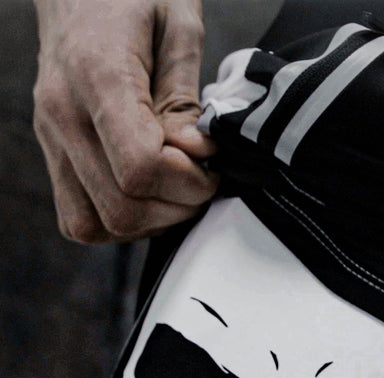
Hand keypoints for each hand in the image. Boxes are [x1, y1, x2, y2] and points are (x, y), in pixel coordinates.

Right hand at [33, 0, 218, 241]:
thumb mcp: (177, 23)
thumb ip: (185, 97)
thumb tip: (195, 153)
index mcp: (96, 76)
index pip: (140, 168)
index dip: (187, 182)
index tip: (209, 165)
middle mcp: (63, 114)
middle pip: (121, 208)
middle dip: (175, 207)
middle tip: (199, 181)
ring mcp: (51, 139)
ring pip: (96, 225)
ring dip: (149, 221)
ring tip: (174, 188)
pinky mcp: (51, 154)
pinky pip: (79, 220)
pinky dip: (117, 222)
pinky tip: (145, 194)